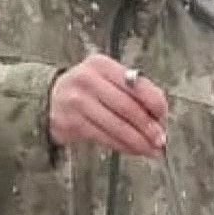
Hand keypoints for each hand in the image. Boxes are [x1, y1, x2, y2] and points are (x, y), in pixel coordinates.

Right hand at [48, 54, 169, 156]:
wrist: (49, 98)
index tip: (164, 117)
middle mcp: (87, 80)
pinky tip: (134, 150)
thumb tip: (160, 116)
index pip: (135, 84)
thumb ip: (133, 90)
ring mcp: (77, 102)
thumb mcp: (107, 78)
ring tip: (152, 150)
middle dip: (148, 127)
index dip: (154, 102)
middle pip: (127, 107)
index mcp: (101, 64)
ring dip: (138, 141)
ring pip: (116, 126)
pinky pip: (104, 138)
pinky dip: (123, 146)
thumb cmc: (88, 89)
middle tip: (161, 140)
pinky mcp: (72, 123)